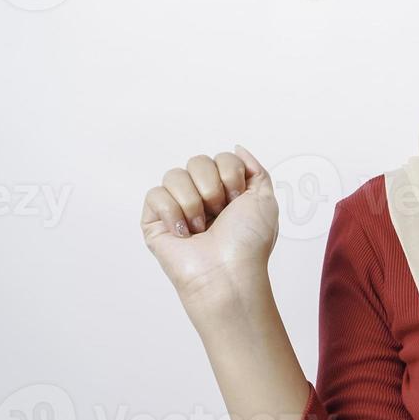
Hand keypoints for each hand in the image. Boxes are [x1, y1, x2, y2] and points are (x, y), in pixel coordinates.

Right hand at [140, 144, 279, 304]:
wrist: (228, 272)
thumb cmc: (248, 244)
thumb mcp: (265, 200)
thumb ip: (255, 170)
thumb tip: (238, 147)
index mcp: (224, 190)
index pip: (221, 158)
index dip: (231, 176)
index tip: (237, 201)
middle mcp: (199, 195)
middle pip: (197, 161)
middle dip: (212, 188)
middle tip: (219, 214)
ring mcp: (175, 207)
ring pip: (174, 175)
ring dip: (194, 202)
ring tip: (201, 227)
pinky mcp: (154, 221)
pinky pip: (155, 194)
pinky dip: (172, 213)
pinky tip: (184, 234)